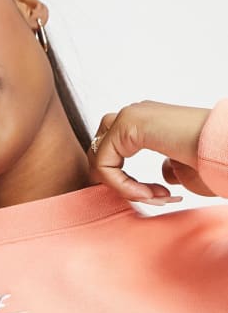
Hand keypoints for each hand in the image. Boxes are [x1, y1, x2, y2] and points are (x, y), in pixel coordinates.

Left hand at [88, 100, 214, 204]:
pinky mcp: (128, 123)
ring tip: (157, 197)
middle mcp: (134, 113)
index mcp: (145, 121)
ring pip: (100, 161)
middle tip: (155, 199)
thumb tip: (158, 175)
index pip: (112, 154)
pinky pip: (105, 165)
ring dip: (124, 188)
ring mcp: (129, 114)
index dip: (126, 183)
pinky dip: (123, 186)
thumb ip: (163, 169)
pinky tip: (152, 193)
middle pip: (100, 155)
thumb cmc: (212, 161)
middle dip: (121, 184)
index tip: (160, 197)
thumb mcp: (181, 167)